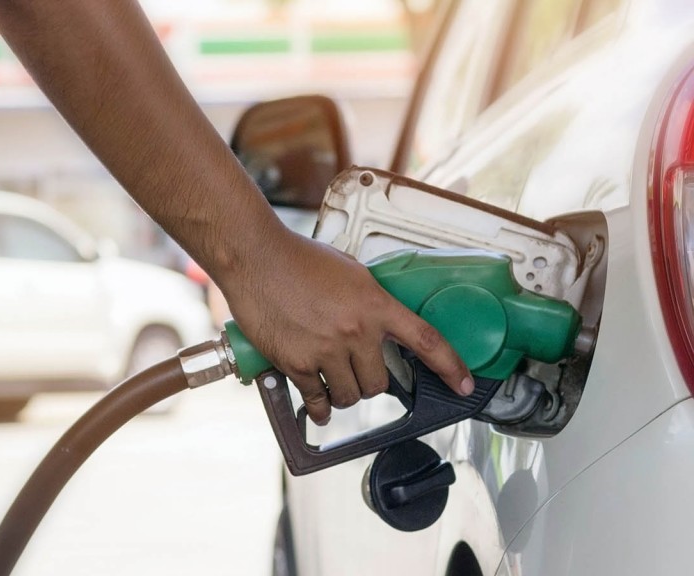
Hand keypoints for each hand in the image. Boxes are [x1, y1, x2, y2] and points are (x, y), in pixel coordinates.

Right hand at [218, 230, 472, 424]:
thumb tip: (376, 322)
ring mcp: (326, 350)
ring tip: (333, 382)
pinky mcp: (297, 363)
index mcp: (375, 304)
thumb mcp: (348, 271)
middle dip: (370, 382)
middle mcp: (356, 331)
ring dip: (344, 394)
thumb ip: (368, 299)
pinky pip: (317, 399)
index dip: (450, 366)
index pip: (426, 340)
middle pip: (380, 383)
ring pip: (350, 396)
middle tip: (356, 371)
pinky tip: (320, 407)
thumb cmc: (297, 257)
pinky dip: (319, 407)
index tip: (464, 384)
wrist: (256, 257)